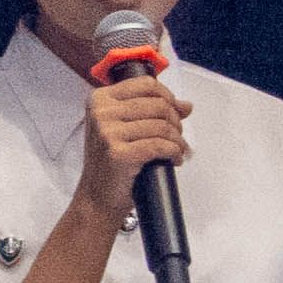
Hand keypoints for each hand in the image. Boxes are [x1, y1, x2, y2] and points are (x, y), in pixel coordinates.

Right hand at [70, 70, 190, 221]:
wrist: (96, 198)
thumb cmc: (109, 164)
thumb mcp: (124, 129)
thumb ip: (153, 112)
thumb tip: (186, 105)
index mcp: (100, 99)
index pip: (146, 84)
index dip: (168, 97)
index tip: (175, 112)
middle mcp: (101, 112)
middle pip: (158, 104)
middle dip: (175, 121)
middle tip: (177, 136)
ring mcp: (107, 132)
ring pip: (162, 126)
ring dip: (177, 140)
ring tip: (177, 150)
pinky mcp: (118, 153)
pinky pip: (160, 145)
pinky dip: (174, 152)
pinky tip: (174, 159)